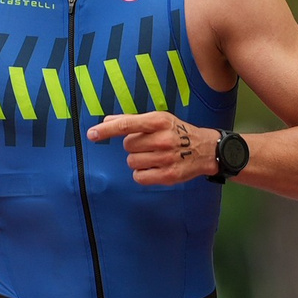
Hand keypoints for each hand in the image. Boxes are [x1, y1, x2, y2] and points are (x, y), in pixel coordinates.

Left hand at [89, 110, 215, 184]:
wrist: (205, 149)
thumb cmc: (177, 132)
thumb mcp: (159, 120)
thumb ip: (132, 120)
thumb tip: (106, 121)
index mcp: (159, 121)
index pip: (126, 125)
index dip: (107, 130)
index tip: (92, 134)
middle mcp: (163, 139)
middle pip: (127, 146)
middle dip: (134, 146)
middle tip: (149, 145)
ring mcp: (166, 158)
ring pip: (132, 162)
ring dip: (138, 160)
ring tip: (154, 156)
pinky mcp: (168, 175)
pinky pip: (139, 177)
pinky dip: (143, 174)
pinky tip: (155, 168)